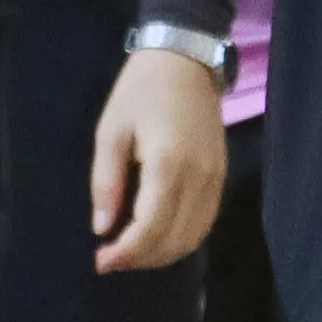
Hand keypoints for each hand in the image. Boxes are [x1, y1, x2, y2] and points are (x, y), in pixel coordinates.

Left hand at [86, 45, 228, 272]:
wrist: (185, 60)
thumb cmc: (140, 91)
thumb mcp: (111, 130)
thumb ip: (106, 182)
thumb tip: (102, 228)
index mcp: (167, 164)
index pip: (150, 228)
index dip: (125, 253)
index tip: (101, 262)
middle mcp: (198, 177)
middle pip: (173, 240)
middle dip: (140, 259)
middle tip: (111, 260)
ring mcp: (215, 178)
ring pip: (193, 237)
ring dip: (162, 254)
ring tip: (131, 253)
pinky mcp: (221, 176)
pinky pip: (205, 222)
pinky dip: (181, 239)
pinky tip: (158, 238)